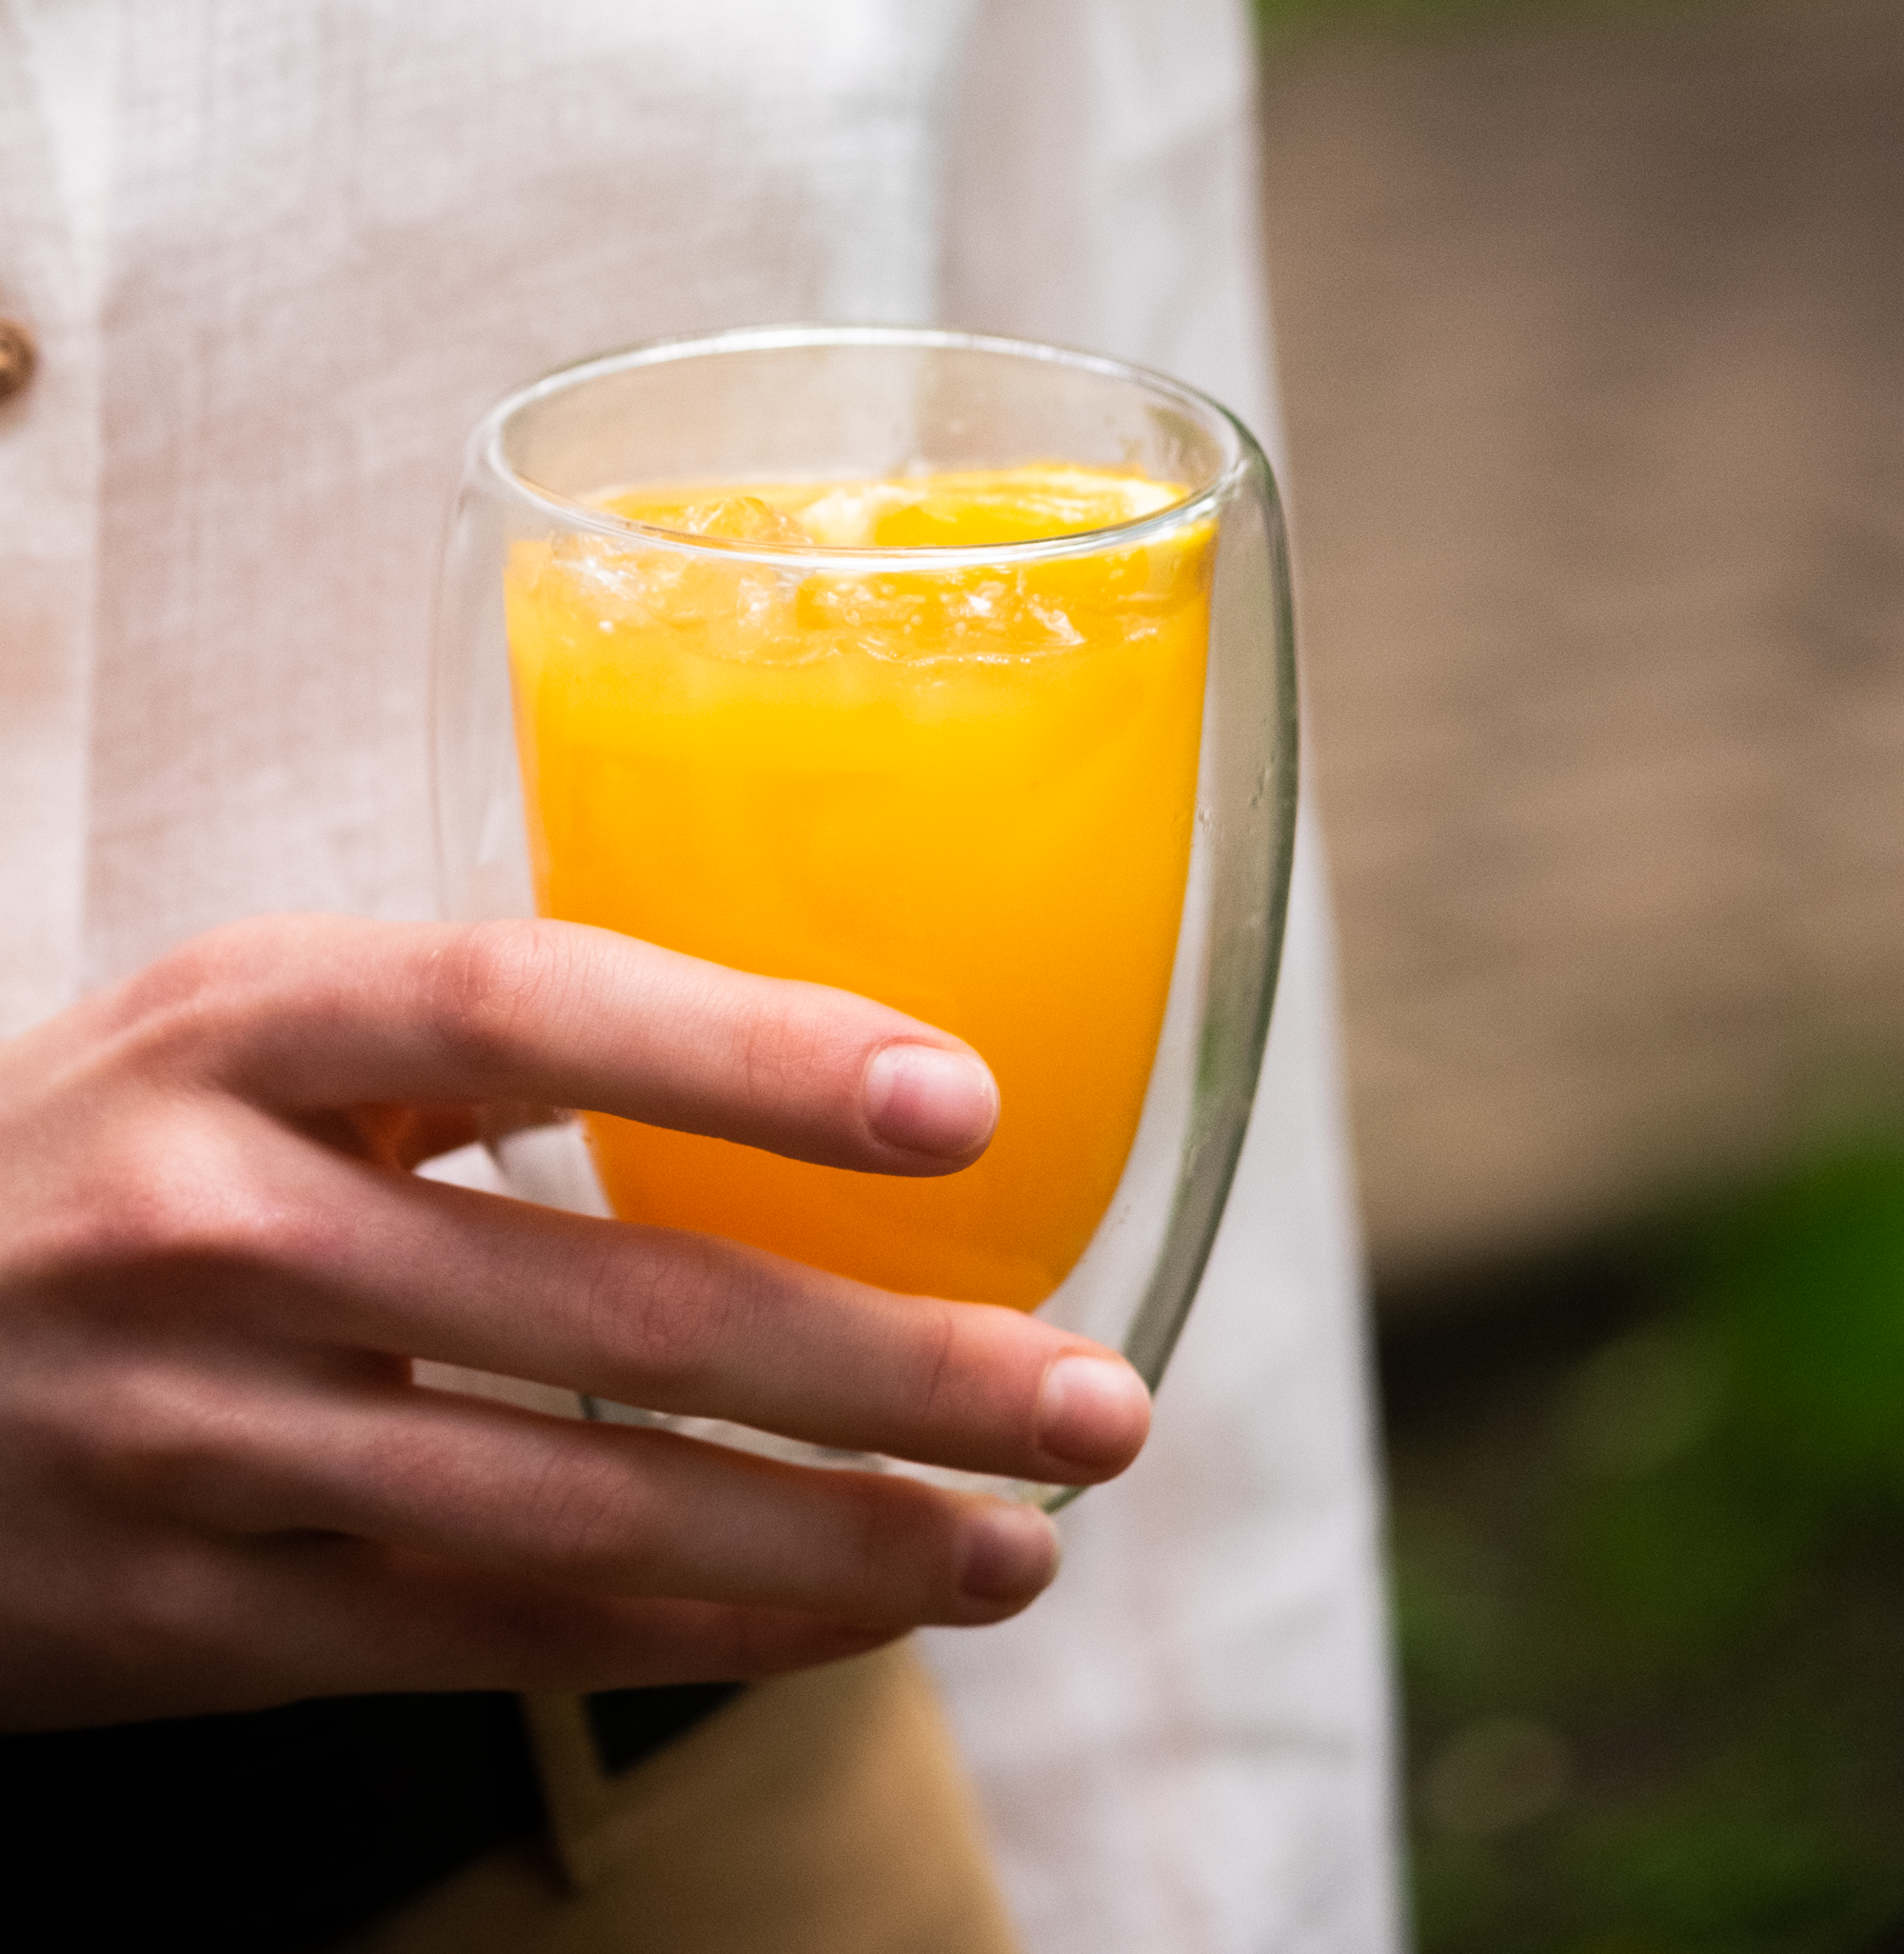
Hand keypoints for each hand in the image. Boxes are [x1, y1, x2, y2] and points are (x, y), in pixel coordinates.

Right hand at [0, 915, 1148, 1728]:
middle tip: (1097, 1397)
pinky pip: (488, 1638)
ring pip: (574, 1511)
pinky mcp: (190, 1626)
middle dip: (885, 1370)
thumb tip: (788, 1058)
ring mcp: (195, 1441)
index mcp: (246, 1024)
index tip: (959, 1101)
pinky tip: (843, 1621)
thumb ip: (455, 1036)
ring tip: (1023, 1541)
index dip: (749, 1055)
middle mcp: (217, 1226)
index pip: (521, 1010)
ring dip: (831, 1541)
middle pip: (607, 1310)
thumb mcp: (236, 1028)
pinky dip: (693, 1634)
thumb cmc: (101, 1154)